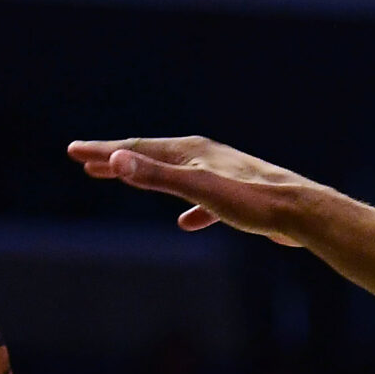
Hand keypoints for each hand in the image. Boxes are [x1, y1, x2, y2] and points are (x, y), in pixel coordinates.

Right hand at [66, 136, 320, 245]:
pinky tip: (186, 224)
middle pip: (152, 157)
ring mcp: (221, 175)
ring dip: (146, 179)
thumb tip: (116, 159)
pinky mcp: (237, 198)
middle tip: (85, 161)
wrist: (301, 213)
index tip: (73, 152)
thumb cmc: (251, 202)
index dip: (102, 152)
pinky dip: (188, 208)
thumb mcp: (198, 189)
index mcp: (190, 151)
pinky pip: (203, 201)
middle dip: (117, 159)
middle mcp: (204, 157)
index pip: (136, 149)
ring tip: (123, 182)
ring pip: (174, 176)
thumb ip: (157, 176)